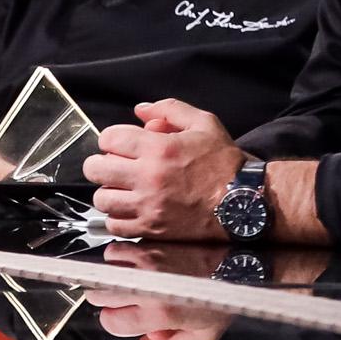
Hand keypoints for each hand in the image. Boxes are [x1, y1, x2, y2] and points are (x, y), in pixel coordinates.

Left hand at [82, 100, 241, 239]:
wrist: (245, 201)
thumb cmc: (225, 163)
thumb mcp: (204, 123)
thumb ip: (170, 110)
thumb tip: (140, 110)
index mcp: (159, 149)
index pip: (108, 139)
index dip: (110, 139)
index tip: (119, 145)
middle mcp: (149, 177)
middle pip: (95, 169)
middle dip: (101, 164)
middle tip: (113, 167)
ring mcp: (149, 206)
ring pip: (102, 199)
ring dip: (108, 192)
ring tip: (122, 190)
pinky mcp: (153, 229)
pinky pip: (116, 225)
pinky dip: (117, 218)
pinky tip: (130, 210)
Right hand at [87, 252, 232, 339]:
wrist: (234, 262)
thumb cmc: (223, 298)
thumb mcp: (205, 335)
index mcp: (159, 314)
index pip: (111, 322)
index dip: (114, 323)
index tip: (121, 319)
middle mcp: (148, 289)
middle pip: (100, 297)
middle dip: (106, 302)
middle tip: (121, 301)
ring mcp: (144, 265)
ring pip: (104, 274)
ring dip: (110, 280)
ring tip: (124, 282)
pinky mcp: (146, 246)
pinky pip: (114, 252)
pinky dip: (116, 259)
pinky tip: (129, 263)